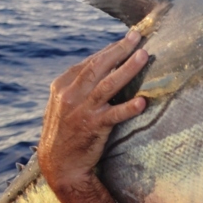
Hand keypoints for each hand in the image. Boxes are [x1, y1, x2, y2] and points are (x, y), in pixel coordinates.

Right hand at [39, 30, 148, 195]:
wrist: (59, 164)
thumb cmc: (66, 130)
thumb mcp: (64, 103)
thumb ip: (80, 84)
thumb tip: (104, 64)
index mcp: (63, 85)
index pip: (90, 62)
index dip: (111, 49)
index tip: (129, 38)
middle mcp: (71, 95)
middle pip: (99, 66)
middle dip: (120, 49)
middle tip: (138, 37)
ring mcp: (82, 110)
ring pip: (107, 85)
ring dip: (127, 69)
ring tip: (143, 56)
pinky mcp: (93, 127)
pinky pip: (113, 115)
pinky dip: (128, 108)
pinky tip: (142, 102)